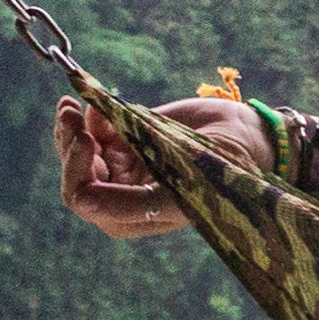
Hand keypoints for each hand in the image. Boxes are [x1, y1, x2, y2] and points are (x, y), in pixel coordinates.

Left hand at [52, 94, 241, 243]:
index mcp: (134, 216)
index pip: (85, 199)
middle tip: (71, 112)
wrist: (249, 137)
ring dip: (70, 129)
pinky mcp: (127, 144)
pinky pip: (94, 134)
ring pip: (79, 154)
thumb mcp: (187, 183)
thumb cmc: (225, 167)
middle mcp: (122, 196)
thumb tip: (82, 201)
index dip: (78, 169)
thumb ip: (134, 198)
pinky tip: (89, 102)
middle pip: (77, 176)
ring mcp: (123, 169)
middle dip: (70, 145)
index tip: (87, 138)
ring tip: (70, 106)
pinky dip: (87, 117)